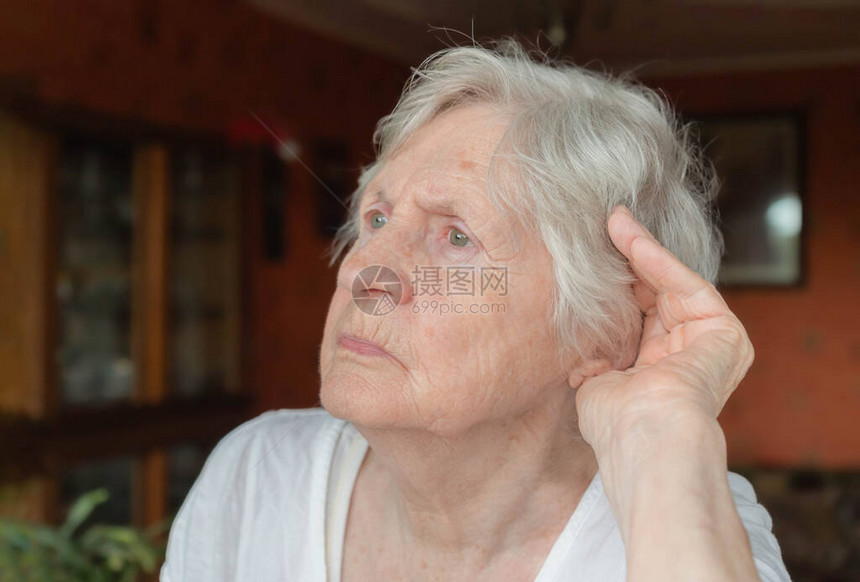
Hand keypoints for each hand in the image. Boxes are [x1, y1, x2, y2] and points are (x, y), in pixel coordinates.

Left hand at [575, 206, 753, 453]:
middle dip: (629, 260)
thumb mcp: (597, 383)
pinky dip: (659, 261)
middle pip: (656, 296)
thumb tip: (581, 355)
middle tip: (605, 226)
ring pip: (671, 285)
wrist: (645, 435)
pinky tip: (633, 241)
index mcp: (656, 373)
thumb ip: (597, 361)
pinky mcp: (725, 333)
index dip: (617, 286)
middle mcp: (685, 357)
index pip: (638, 317)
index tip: (592, 258)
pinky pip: (687, 287)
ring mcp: (708, 345)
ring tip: (615, 222)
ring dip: (642, 251)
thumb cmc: (616, 423)